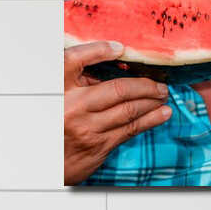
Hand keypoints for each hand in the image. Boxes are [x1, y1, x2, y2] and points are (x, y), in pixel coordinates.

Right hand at [64, 41, 170, 185]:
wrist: (47, 161)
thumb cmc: (57, 121)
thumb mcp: (59, 95)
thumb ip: (78, 78)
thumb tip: (116, 62)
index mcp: (58, 88)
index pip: (75, 60)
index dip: (99, 50)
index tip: (120, 48)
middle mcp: (72, 107)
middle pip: (118, 89)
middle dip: (145, 85)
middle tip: (159, 84)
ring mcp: (87, 128)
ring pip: (129, 110)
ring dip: (152, 101)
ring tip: (163, 96)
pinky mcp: (99, 145)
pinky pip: (130, 129)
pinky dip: (151, 120)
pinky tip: (162, 113)